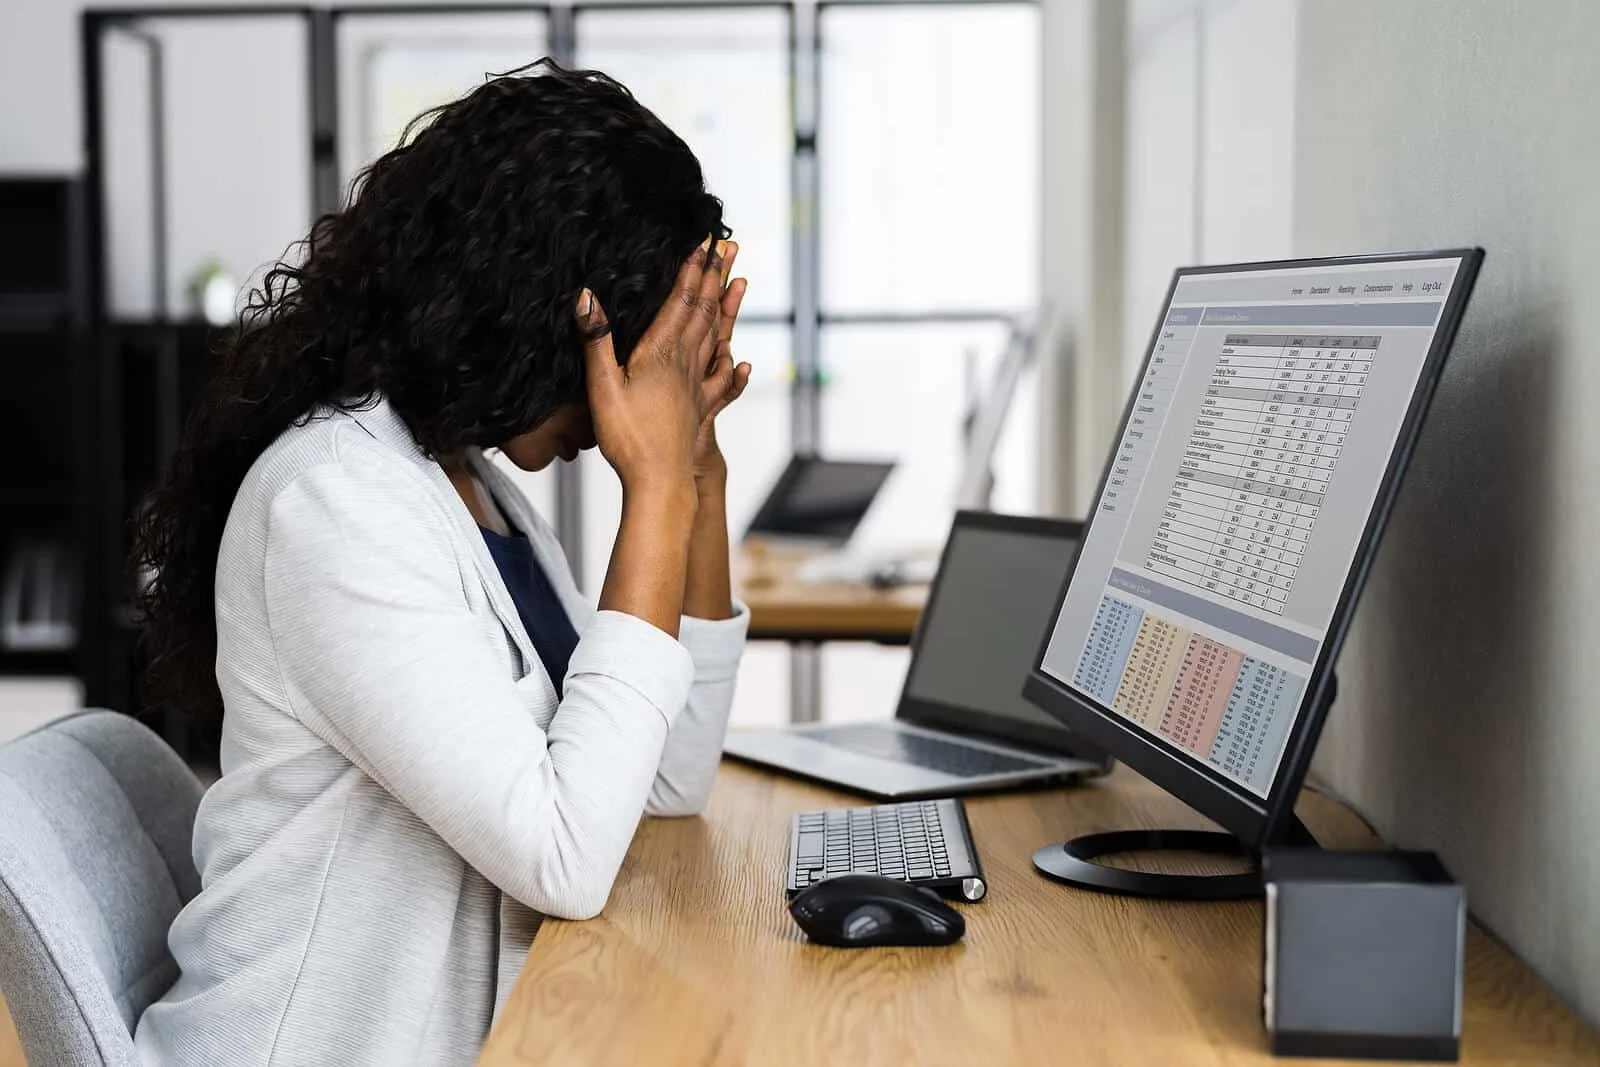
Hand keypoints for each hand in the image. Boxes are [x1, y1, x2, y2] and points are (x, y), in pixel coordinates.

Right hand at [580, 239, 734, 497]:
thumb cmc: (627, 437)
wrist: (659, 481)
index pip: (682, 301)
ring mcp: (696, 386)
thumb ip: (596, 340)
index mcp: (663, 353)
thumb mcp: (602, 386)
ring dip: (726, 307)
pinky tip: (739, 360)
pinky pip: (721, 380)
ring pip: (716, 337)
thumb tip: (586, 296)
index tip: (705, 241)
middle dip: (714, 276)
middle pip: (704, 311)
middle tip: (728, 246)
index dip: (693, 269)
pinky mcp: (699, 409)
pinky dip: (731, 364)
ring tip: (739, 283)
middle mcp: (686, 364)